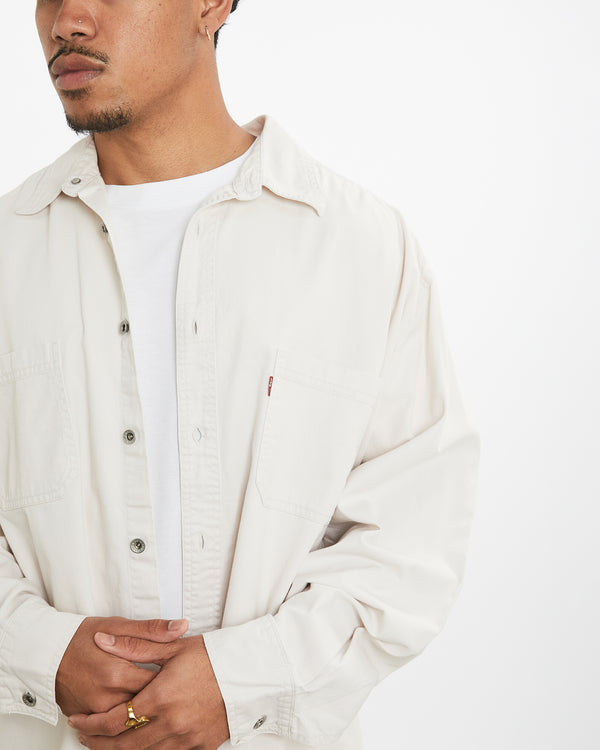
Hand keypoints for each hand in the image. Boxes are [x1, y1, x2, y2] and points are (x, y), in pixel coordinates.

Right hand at [56, 617, 188, 716]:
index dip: (174, 683)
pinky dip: (125, 721)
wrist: (46, 652)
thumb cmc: (81, 636)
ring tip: (158, 705)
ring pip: (130, 723)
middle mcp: (106, 698)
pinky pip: (112, 728)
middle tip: (173, 694)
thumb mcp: (118, 625)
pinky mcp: (87, 719)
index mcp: (118, 673)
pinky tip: (136, 713)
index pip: (158, 687)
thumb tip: (181, 627)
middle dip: (161, 702)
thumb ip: (152, 630)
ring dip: (144, 714)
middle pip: (146, 709)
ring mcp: (95, 712)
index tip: (182, 678)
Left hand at [68, 632, 229, 749]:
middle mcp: (172, 723)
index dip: (91, 725)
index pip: (114, 721)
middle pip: (123, 745)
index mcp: (161, 697)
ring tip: (107, 743)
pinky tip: (140, 745)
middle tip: (84, 736)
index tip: (78, 721)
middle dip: (98, 743)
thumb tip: (102, 640)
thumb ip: (134, 646)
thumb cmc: (212, 656)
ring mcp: (187, 738)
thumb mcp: (172, 647)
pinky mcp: (201, 746)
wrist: (249, 671)